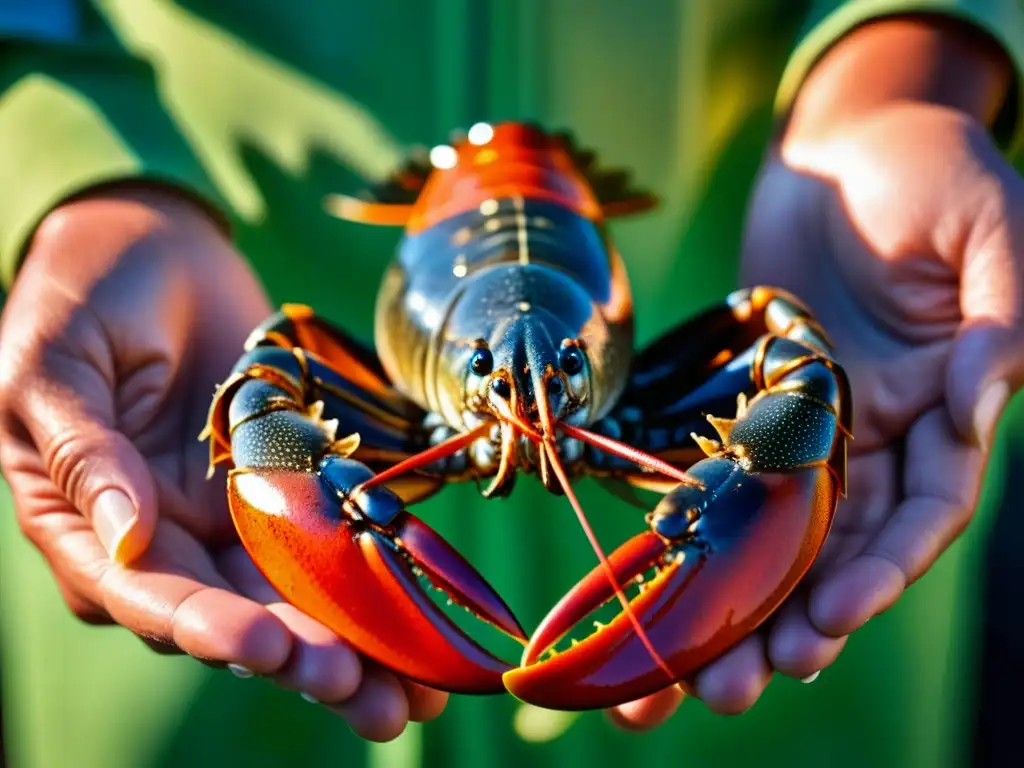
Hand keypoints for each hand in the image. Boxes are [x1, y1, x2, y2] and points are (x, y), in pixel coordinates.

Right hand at [0, 186, 446, 740]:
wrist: (150, 248)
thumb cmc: (80, 298)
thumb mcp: (53, 366)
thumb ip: (83, 454)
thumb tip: (125, 539)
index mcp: (89, 527)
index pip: (152, 597)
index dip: (210, 628)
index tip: (269, 647)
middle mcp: (167, 540)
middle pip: (236, 618)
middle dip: (304, 660)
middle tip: (372, 698)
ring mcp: (230, 517)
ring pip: (295, 597)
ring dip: (355, 646)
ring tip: (415, 692)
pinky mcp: (285, 486)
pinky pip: (332, 539)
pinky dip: (377, 579)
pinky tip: (423, 623)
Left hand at [609, 16, 1023, 724]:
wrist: (841, 145)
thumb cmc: (928, 168)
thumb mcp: (989, 223)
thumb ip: (999, 314)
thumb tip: (980, 405)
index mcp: (939, 408)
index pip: (922, 515)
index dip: (883, 573)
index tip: (830, 623)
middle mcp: (872, 433)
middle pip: (837, 548)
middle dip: (793, 621)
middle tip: (734, 689)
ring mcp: (802, 422)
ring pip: (772, 532)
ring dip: (734, 603)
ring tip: (681, 674)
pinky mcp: (743, 400)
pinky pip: (714, 472)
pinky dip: (687, 530)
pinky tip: (646, 581)